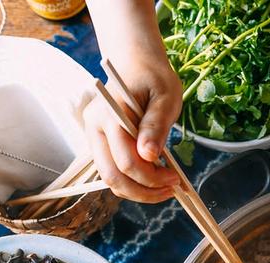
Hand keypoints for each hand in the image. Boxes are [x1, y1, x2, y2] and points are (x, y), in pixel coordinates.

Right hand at [83, 57, 181, 202]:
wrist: (136, 65)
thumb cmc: (154, 78)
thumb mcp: (165, 98)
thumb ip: (156, 125)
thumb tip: (149, 155)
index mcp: (109, 115)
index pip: (126, 161)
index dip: (151, 177)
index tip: (175, 178)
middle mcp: (94, 128)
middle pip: (112, 177)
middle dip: (143, 191)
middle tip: (171, 188)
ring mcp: (94, 138)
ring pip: (110, 179)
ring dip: (138, 190)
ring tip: (165, 186)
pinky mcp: (101, 144)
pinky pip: (114, 171)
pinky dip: (133, 182)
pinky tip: (154, 178)